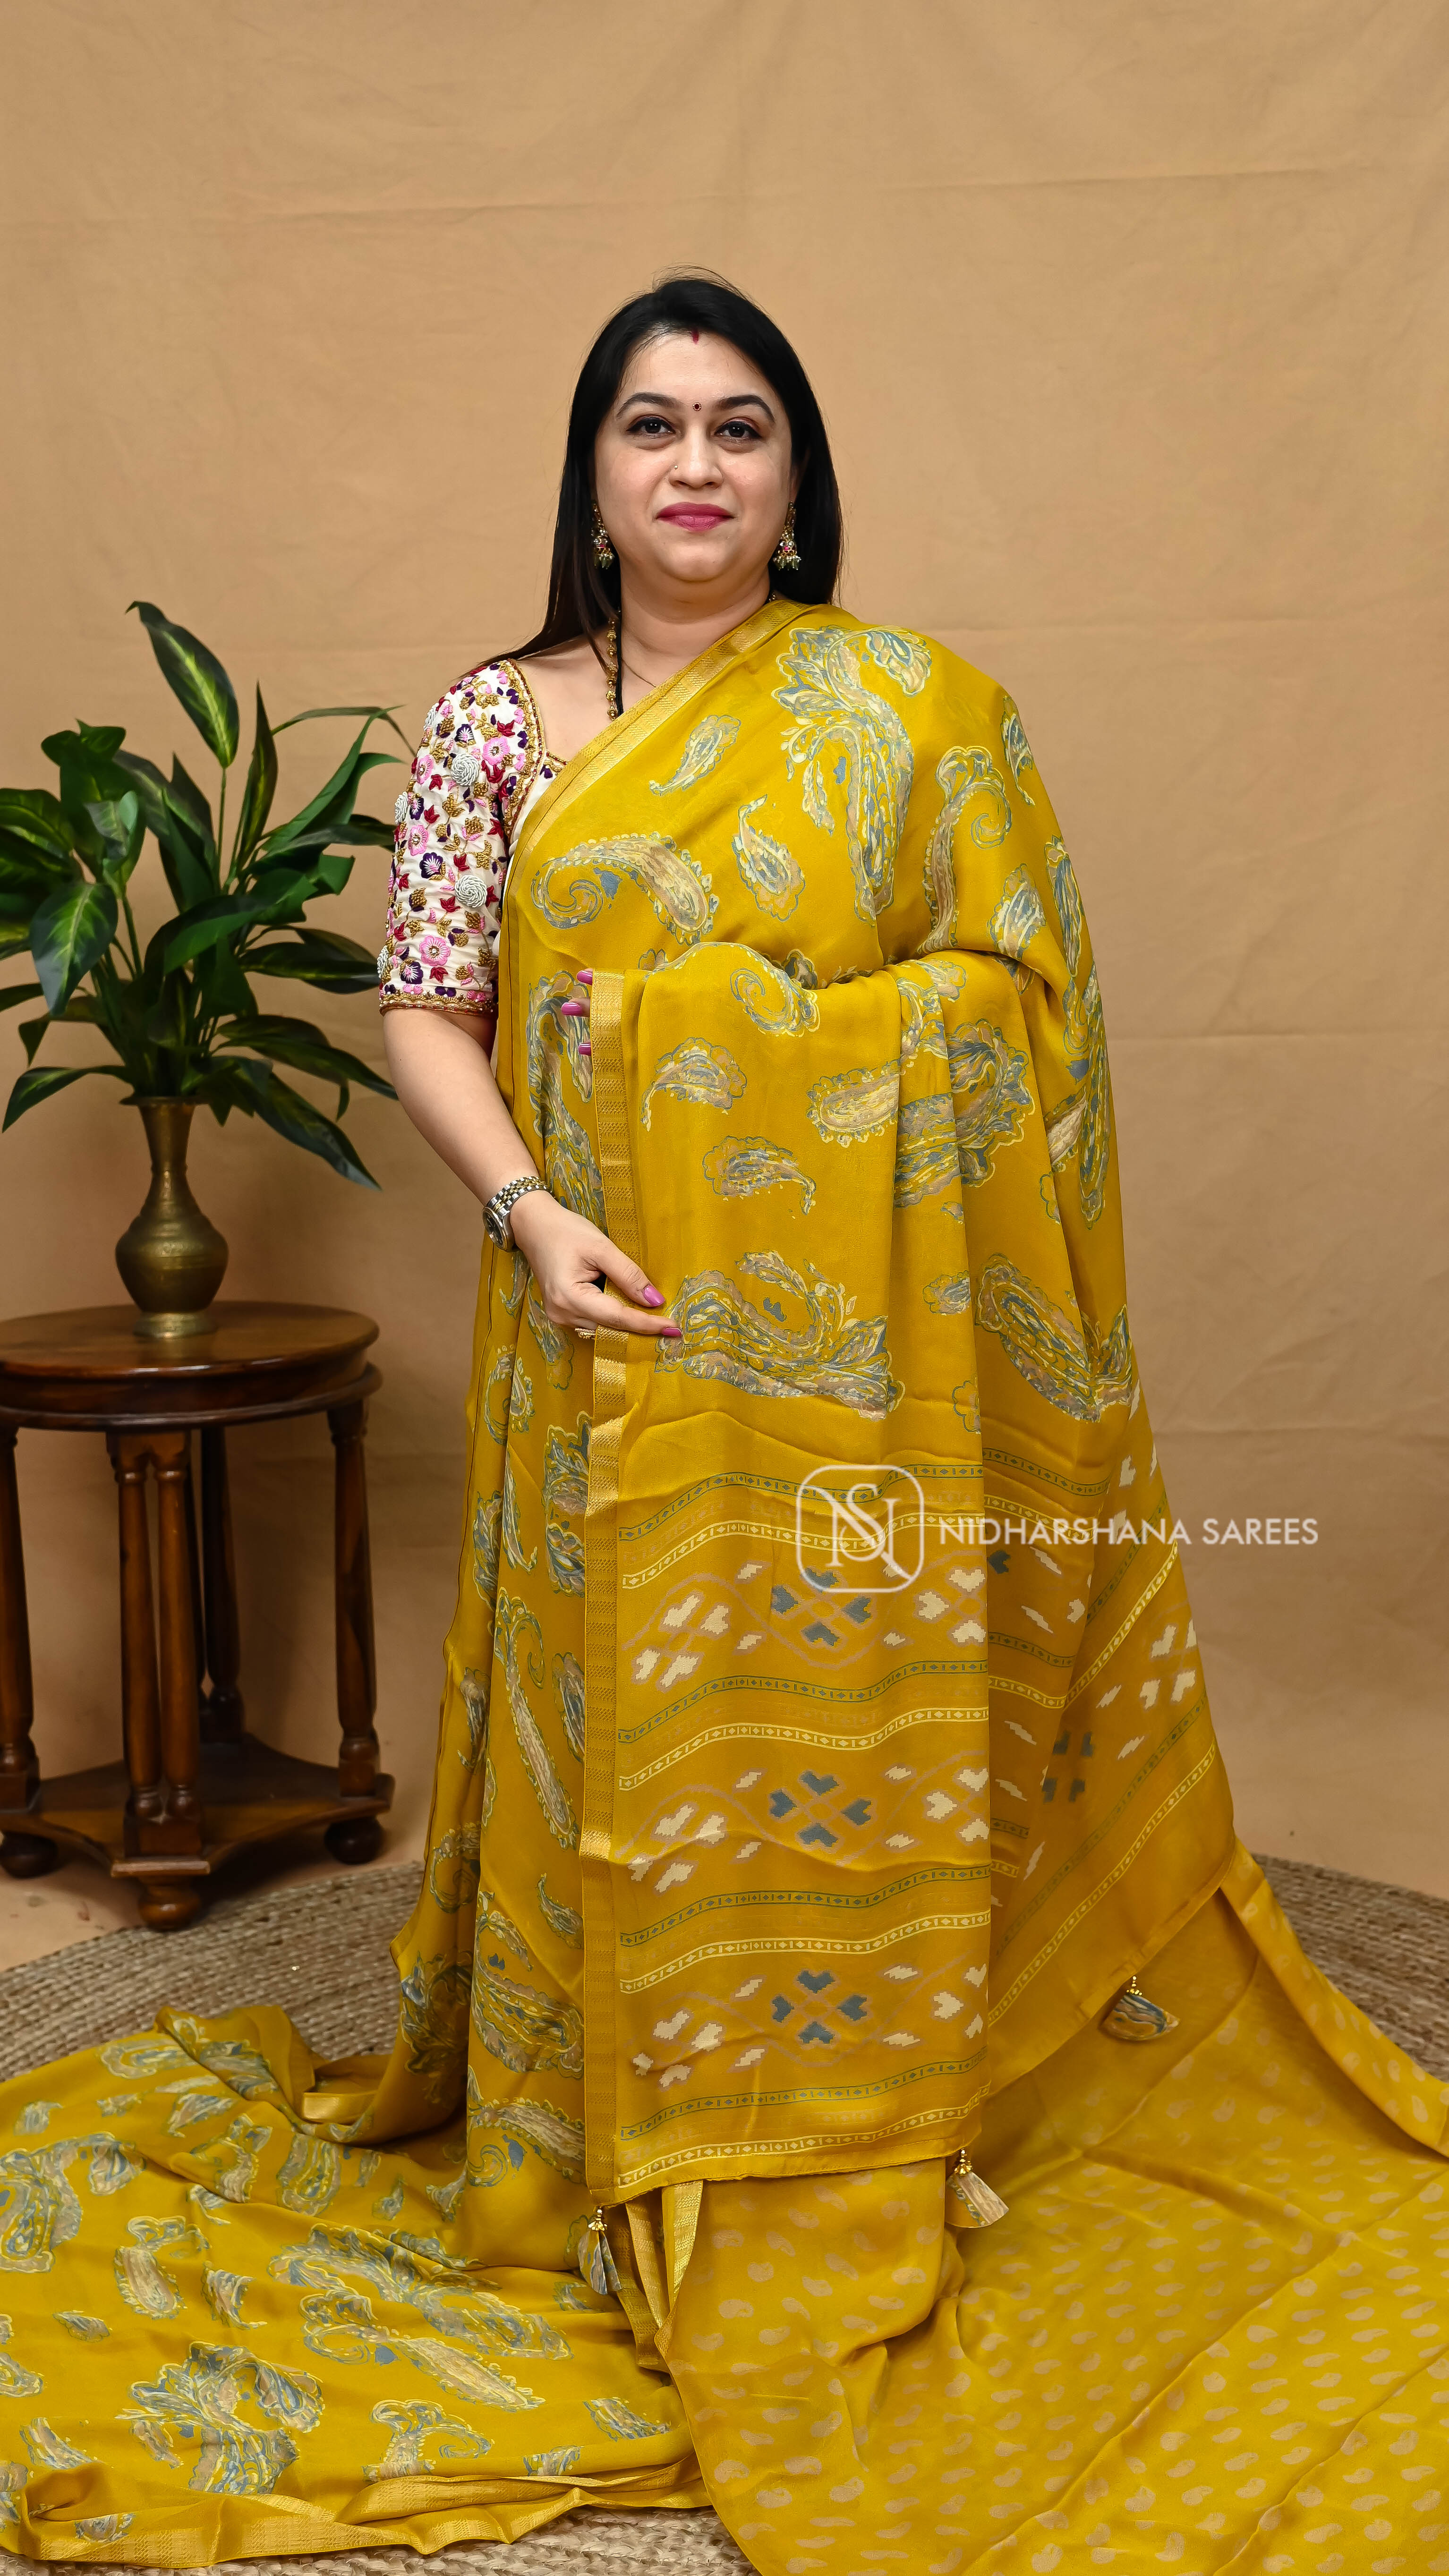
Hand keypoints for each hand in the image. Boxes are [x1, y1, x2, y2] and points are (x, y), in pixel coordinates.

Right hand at [508, 1190, 680, 1339]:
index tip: (674, 1329)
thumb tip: (655, 1300)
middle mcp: (562, 1314)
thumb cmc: (566, 1231)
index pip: (617, 1317)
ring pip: (603, 1329)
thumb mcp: (601, 1247)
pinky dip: (614, 1319)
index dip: (647, 1324)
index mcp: (570, 1297)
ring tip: (657, 1321)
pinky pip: (594, 1322)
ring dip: (628, 1325)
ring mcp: (560, 1316)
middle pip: (610, 1328)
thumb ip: (628, 1274)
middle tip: (672, 1329)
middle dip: (641, 1329)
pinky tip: (633, 1313)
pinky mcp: (562, 1312)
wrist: (534, 1226)